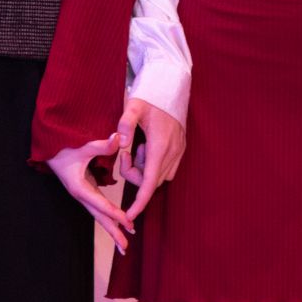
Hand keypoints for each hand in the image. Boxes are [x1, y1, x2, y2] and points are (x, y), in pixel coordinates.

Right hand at [47, 134, 134, 253]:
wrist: (48, 148)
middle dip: (113, 232)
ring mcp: (84, 193)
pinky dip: (109, 216)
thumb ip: (101, 145)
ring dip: (112, 228)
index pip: (101, 204)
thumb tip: (119, 138)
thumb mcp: (82, 146)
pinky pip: (99, 207)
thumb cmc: (63, 147)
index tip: (129, 223)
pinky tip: (118, 222)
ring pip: (100, 214)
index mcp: (79, 187)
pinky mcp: (86, 189)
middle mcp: (81, 194)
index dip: (115, 213)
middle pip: (100, 217)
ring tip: (123, 244)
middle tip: (125, 248)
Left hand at [115, 97, 186, 221]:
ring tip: (137, 146)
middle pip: (151, 181)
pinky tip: (147, 146)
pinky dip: (153, 164)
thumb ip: (124, 124)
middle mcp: (173, 152)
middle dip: (134, 175)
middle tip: (125, 152)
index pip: (149, 183)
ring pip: (159, 176)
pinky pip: (166, 168)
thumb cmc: (151, 95)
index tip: (130, 216)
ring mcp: (179, 151)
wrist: (172, 85)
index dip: (139, 202)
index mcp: (160, 145)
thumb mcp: (133, 105)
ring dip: (144, 169)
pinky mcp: (181, 148)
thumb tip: (120, 143)